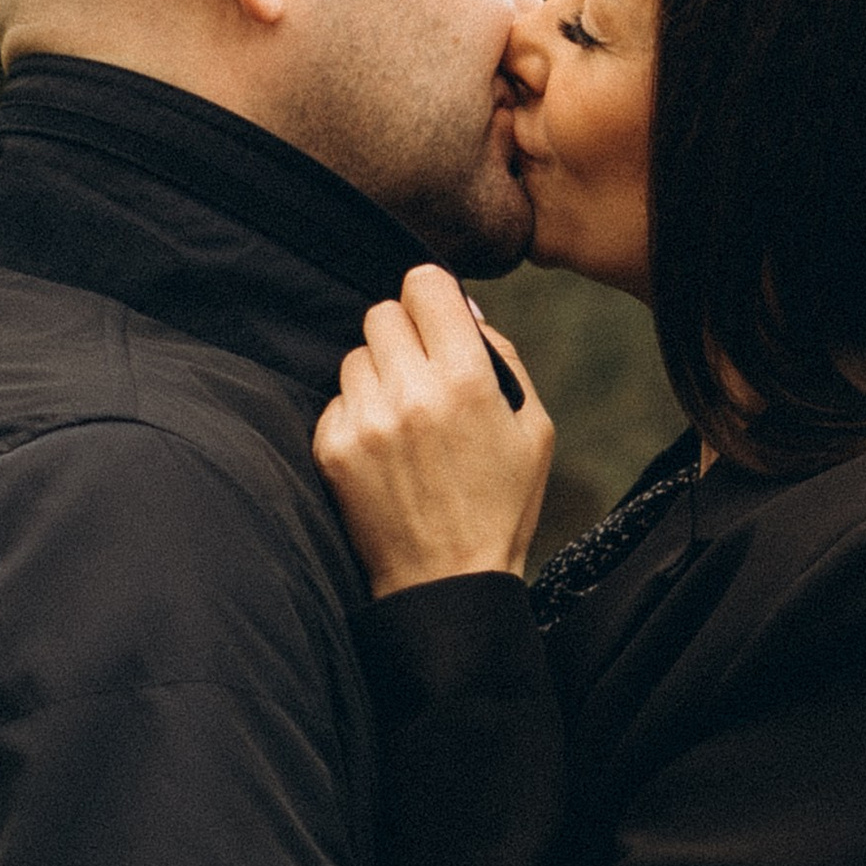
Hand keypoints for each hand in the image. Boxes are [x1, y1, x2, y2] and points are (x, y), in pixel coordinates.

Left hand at [313, 268, 554, 595]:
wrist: (447, 581)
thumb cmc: (500, 503)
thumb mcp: (533, 428)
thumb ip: (501, 357)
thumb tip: (462, 310)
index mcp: (466, 380)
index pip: (423, 284)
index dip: (432, 297)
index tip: (437, 319)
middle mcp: (411, 392)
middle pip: (382, 313)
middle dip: (405, 335)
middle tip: (423, 374)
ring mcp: (365, 420)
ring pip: (356, 355)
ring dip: (378, 375)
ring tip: (404, 420)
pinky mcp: (333, 447)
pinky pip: (336, 398)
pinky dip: (357, 414)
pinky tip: (384, 450)